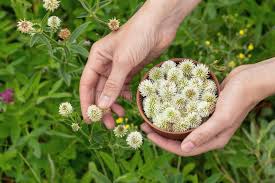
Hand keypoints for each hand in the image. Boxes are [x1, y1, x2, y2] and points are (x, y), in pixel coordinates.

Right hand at [80, 0, 199, 127]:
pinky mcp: (132, 68)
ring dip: (115, 103)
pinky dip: (126, 94)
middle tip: (109, 124)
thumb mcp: (123, 62)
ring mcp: (119, 66)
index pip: (87, 84)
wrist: (160, 24)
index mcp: (97, 58)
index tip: (90, 119)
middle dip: (103, 107)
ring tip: (121, 115)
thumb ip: (113, 84)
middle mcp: (105, 63)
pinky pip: (125, 85)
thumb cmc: (137, 37)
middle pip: (99, 89)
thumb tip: (102, 106)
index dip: (86, 102)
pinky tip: (129, 100)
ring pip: (112, 89)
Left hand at [142, 58, 274, 155]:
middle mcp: (208, 133)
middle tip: (144, 125)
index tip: (148, 135)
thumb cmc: (238, 99)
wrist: (248, 80)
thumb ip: (204, 134)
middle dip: (160, 134)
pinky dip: (175, 113)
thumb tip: (184, 149)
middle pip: (179, 139)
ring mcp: (206, 121)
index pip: (183, 148)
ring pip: (181, 127)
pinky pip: (186, 115)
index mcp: (212, 140)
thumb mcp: (222, 117)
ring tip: (150, 116)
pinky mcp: (205, 110)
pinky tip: (165, 106)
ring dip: (166, 123)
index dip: (163, 144)